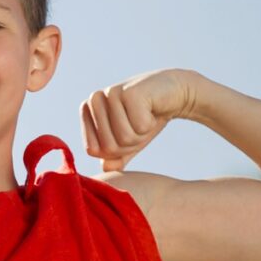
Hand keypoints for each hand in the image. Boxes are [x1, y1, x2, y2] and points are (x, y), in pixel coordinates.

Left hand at [80, 68, 197, 171]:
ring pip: (124, 138)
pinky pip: (139, 126)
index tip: (127, 132)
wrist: (174, 93)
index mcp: (86, 109)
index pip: (92, 150)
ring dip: (141, 134)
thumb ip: (114, 157)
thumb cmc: (147, 117)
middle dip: (129, 143)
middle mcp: (94, 99)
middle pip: (108, 147)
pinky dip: (150, 123)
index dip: (114, 150)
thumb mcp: (128, 142)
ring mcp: (111, 93)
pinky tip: (152, 108)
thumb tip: (105, 169)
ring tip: (145, 115)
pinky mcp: (130, 92)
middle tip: (139, 123)